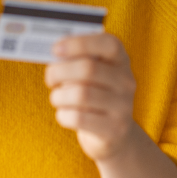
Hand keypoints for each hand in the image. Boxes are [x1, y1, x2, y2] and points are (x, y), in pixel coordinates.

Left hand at [45, 33, 137, 160]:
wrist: (114, 134)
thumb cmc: (93, 94)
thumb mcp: (90, 73)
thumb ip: (76, 60)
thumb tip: (54, 54)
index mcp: (120, 60)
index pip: (108, 44)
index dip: (80, 43)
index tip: (55, 49)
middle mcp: (126, 81)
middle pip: (88, 69)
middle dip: (59, 72)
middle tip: (50, 78)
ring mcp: (123, 107)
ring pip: (81, 94)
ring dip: (59, 96)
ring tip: (57, 98)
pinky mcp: (114, 129)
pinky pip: (78, 118)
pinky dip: (63, 115)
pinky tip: (65, 113)